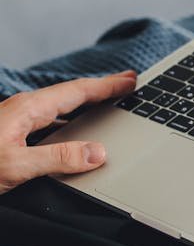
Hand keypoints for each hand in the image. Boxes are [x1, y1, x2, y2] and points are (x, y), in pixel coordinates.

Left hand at [0, 71, 136, 194]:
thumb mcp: (17, 164)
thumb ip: (58, 158)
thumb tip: (98, 153)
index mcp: (29, 108)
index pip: (78, 91)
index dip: (107, 86)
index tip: (130, 81)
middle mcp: (24, 108)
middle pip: (72, 94)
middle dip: (102, 89)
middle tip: (127, 83)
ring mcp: (17, 119)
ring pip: (61, 107)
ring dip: (86, 104)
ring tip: (106, 103)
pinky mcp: (10, 133)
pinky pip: (50, 119)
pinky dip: (70, 119)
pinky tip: (73, 129)